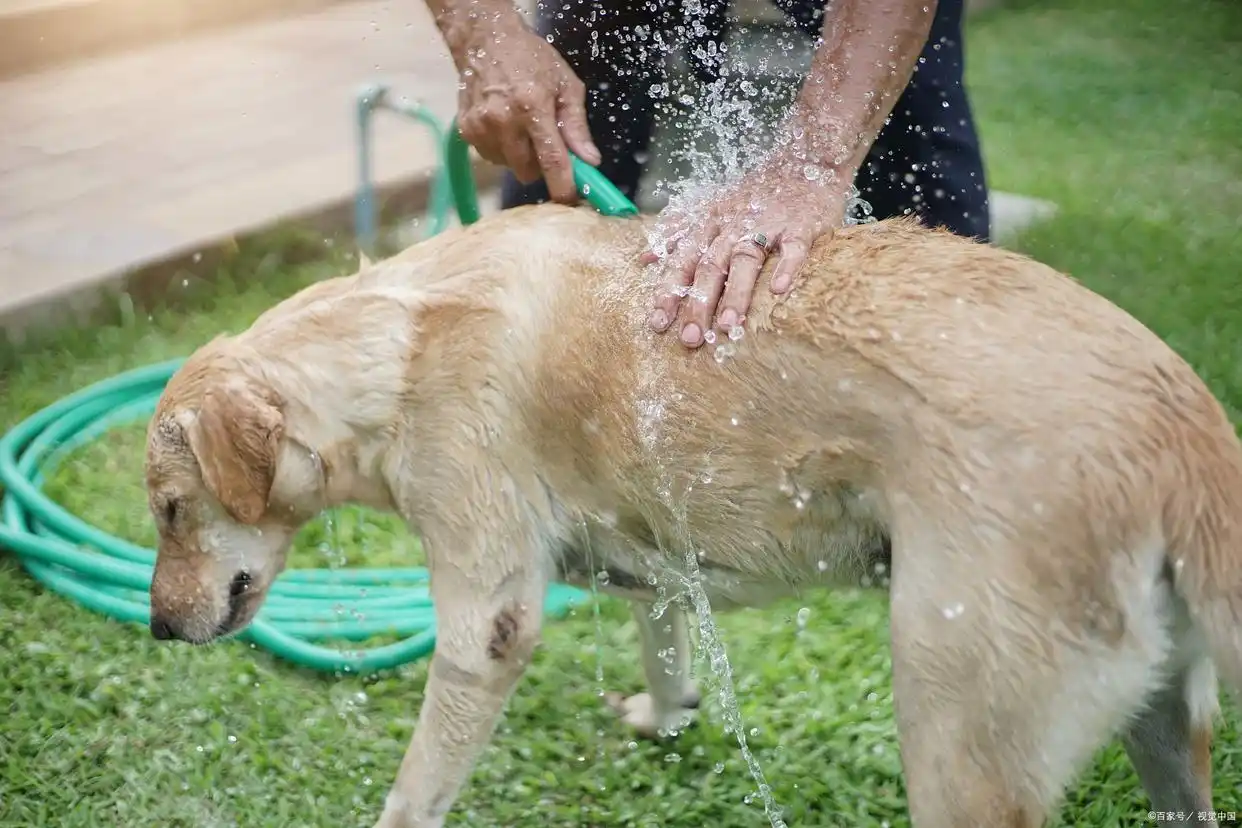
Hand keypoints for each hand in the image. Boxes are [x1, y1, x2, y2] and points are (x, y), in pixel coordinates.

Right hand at [453, 19, 600, 202]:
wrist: (486, 40)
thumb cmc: (532, 59)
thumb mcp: (566, 85)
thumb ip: (577, 126)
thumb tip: (590, 160)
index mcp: (532, 107)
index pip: (552, 160)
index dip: (563, 187)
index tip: (570, 201)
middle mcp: (504, 120)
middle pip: (528, 172)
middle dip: (540, 165)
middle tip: (545, 142)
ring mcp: (481, 127)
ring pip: (508, 167)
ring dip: (519, 157)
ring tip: (521, 127)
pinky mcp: (466, 131)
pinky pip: (491, 157)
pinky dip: (502, 149)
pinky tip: (504, 125)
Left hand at [643, 156, 849, 347]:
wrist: (803, 161)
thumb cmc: (754, 192)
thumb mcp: (710, 207)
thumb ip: (677, 232)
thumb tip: (644, 259)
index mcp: (709, 224)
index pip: (682, 262)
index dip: (668, 291)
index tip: (657, 324)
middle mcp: (733, 225)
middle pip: (710, 266)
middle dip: (697, 303)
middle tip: (690, 339)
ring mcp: (767, 224)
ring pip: (746, 258)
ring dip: (736, 291)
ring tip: (728, 325)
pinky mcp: (801, 225)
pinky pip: (793, 247)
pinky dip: (787, 267)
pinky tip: (779, 290)